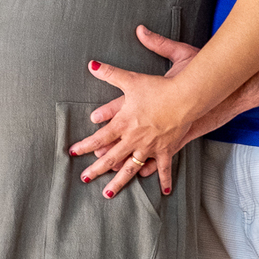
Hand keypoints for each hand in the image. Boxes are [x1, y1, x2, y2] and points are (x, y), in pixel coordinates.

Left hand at [69, 58, 191, 198]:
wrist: (185, 97)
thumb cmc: (158, 87)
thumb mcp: (131, 79)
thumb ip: (110, 73)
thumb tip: (91, 64)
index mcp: (123, 123)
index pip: (99, 137)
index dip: (85, 145)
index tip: (73, 152)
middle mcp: (134, 139)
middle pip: (110, 158)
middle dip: (95, 169)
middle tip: (84, 179)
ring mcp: (150, 147)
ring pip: (130, 168)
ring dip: (118, 182)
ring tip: (107, 194)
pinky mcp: (166, 150)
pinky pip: (163, 168)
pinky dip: (163, 180)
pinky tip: (163, 193)